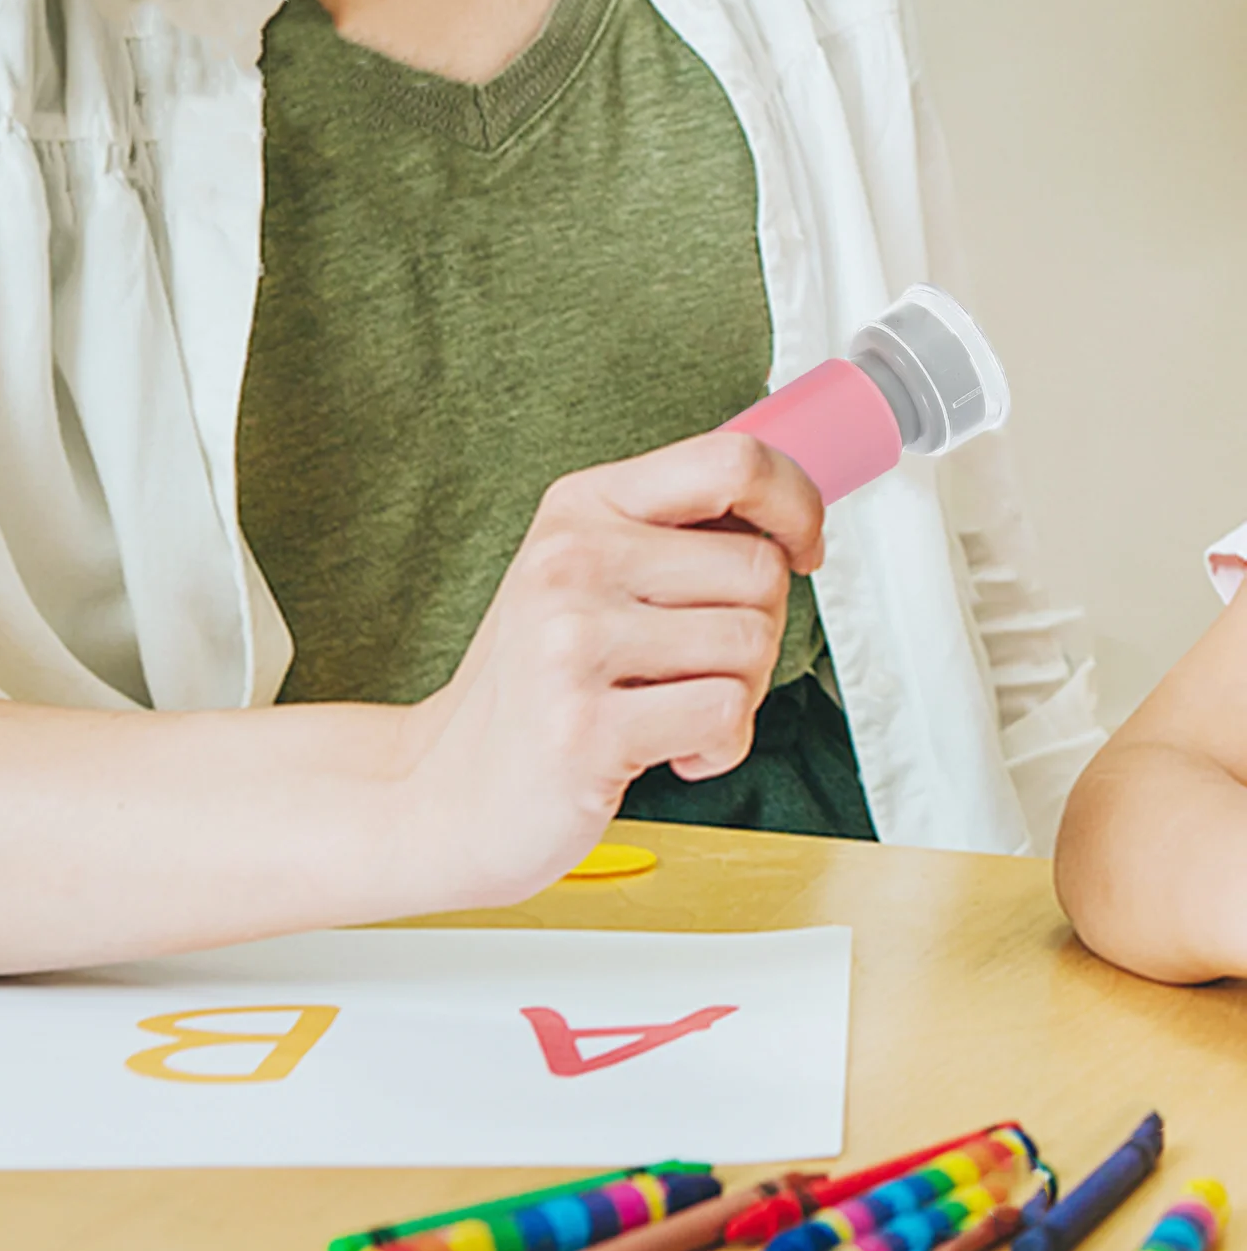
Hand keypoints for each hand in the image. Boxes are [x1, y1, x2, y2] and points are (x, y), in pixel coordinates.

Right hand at [400, 432, 824, 909]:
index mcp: (579, 507)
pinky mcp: (587, 727)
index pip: (730, 460)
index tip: (801, 545)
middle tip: (701, 664)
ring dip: (739, 696)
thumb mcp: (583, 576)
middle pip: (759, 569)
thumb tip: (788, 513)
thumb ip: (671, 536)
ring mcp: (572, 643)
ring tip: (672, 709)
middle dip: (760, 628)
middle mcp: (571, 561)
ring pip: (752, 645)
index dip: (796, 501)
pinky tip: (667, 751)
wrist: (448, 790)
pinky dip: (718, 747)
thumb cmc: (535, 686)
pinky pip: (725, 716)